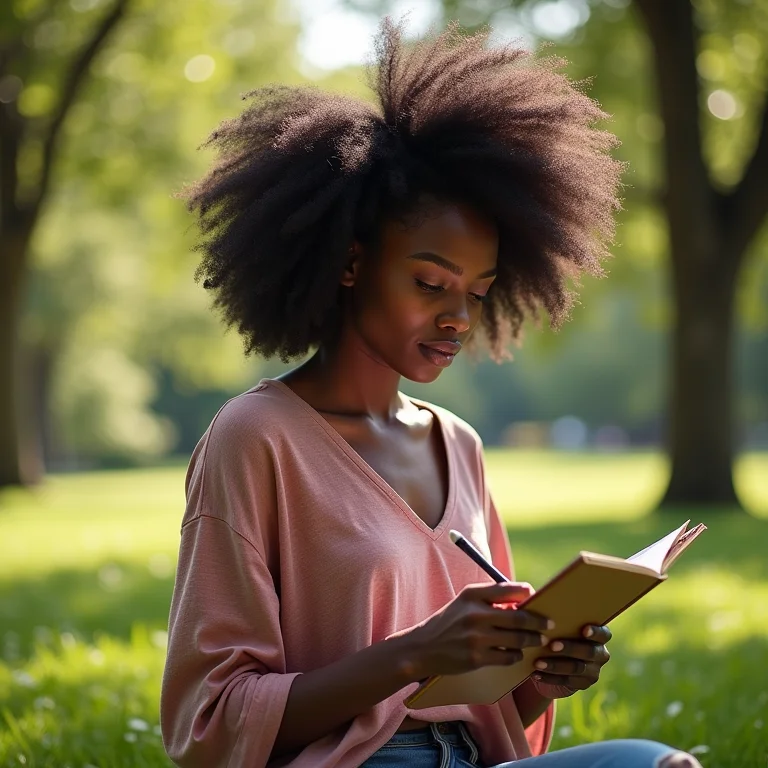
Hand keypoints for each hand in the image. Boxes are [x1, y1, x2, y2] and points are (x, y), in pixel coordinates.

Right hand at [407, 582, 551, 678]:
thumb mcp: (465, 602)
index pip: (509, 589)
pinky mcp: (477, 658)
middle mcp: (475, 614)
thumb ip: (490, 599)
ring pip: (517, 639)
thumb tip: (523, 602)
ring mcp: (476, 638)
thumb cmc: (449, 622)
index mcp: (472, 594)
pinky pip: (508, 657)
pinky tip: (516, 653)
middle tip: (549, 624)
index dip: (528, 593)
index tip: (536, 599)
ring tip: (537, 640)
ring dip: (531, 640)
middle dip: (539, 622)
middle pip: (519, 616)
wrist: (423, 648)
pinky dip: (517, 655)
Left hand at [532, 624, 611, 694]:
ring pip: (577, 668)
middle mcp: (600, 654)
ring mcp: (593, 671)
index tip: (584, 630)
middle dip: (570, 648)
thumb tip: (541, 608)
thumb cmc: (557, 635)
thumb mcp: (560, 628)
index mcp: (599, 636)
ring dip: (556, 665)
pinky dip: (550, 677)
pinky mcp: (583, 684)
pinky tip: (536, 674)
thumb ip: (560, 621)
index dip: (595, 632)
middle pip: (589, 652)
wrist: (554, 661)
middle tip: (552, 645)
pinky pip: (567, 681)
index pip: (603, 634)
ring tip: (538, 663)